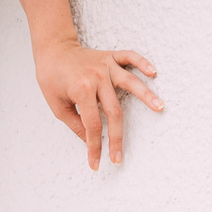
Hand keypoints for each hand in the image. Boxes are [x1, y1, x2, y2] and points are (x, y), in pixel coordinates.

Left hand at [34, 38, 162, 168]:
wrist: (52, 49)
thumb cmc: (51, 77)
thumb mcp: (57, 105)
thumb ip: (75, 123)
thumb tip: (89, 140)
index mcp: (82, 90)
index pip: (92, 125)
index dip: (94, 146)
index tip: (95, 162)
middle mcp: (97, 78)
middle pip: (114, 112)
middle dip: (117, 138)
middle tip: (119, 158)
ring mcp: (106, 66)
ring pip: (130, 82)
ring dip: (146, 95)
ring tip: (160, 107)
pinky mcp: (110, 56)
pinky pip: (130, 57)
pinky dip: (142, 62)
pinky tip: (153, 73)